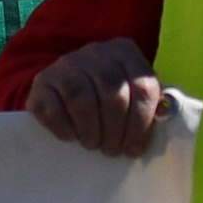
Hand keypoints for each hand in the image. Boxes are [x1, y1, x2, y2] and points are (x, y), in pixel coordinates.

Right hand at [25, 36, 169, 158]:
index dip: (141, 123)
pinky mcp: (41, 81)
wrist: (63, 84)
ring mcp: (66, 64)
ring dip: (91, 129)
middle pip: (113, 93)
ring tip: (93, 144)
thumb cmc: (105, 96)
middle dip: (116, 129)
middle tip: (113, 150)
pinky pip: (52, 107)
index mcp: (125, 52)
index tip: (134, 149)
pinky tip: (71, 137)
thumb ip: (145, 104)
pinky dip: (64, 127)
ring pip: (82, 98)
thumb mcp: (130, 91)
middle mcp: (96, 52)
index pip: (143, 87)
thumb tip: (161, 128)